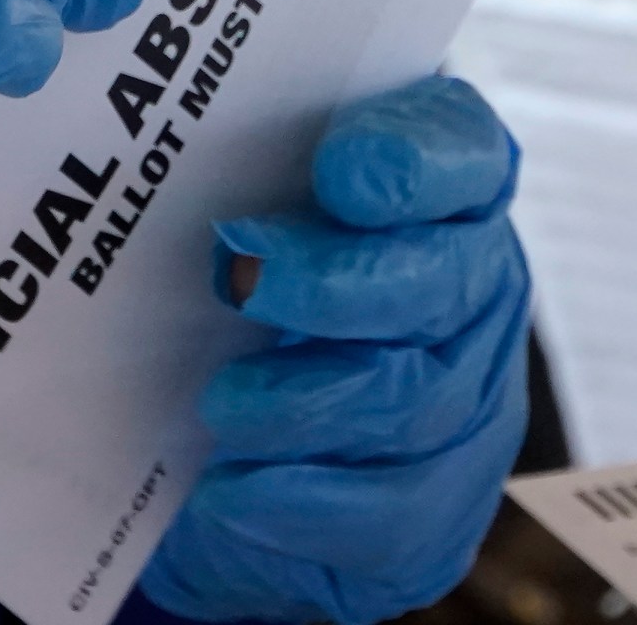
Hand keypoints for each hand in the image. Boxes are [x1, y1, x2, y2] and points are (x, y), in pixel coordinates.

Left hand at [141, 76, 529, 624]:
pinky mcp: (437, 511)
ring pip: (414, 400)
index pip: (465, 154)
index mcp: (444, 197)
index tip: (341, 168)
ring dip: (307, 401)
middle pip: (444, 280)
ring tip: (223, 402)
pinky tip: (232, 488)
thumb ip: (240, 165)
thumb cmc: (242, 304)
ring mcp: (467, 405)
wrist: (232, 457)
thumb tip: (161, 124)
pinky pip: (389, 512)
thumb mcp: (246, 216)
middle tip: (247, 280)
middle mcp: (475, 293)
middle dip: (344, 282)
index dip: (417, 158)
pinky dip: (302, 502)